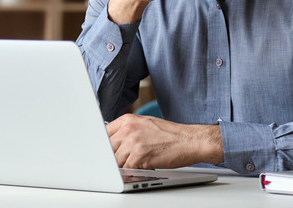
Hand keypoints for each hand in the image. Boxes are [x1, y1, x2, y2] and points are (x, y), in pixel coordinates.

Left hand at [106, 113, 223, 169]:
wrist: (190, 140)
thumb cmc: (170, 135)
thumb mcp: (145, 125)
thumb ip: (127, 131)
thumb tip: (112, 142)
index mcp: (127, 120)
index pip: (103, 134)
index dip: (102, 146)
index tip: (102, 153)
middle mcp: (128, 129)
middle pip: (106, 149)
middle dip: (111, 158)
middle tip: (120, 162)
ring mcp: (133, 142)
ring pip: (114, 161)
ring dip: (122, 166)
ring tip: (135, 164)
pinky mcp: (139, 156)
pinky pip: (125, 169)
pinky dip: (130, 172)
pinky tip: (140, 168)